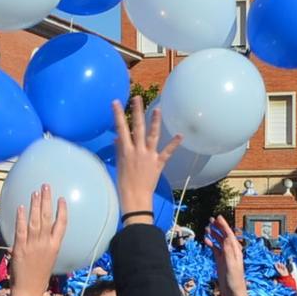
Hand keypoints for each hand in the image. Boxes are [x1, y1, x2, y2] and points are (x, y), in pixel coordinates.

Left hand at [7, 186, 66, 295]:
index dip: (62, 210)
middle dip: (47, 200)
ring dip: (35, 205)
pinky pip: (21, 230)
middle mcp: (46, 243)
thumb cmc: (38, 278)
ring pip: (35, 220)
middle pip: (48, 218)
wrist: (29, 291)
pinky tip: (21, 207)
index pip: (62, 224)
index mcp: (55, 247)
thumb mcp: (48, 260)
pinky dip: (21, 218)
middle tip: (46, 186)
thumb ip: (46, 246)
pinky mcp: (20, 248)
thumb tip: (41, 235)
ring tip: (35, 192)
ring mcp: (33, 245)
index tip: (62, 199)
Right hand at [110, 96, 180, 217]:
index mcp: (126, 150)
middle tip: (137, 98)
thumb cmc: (124, 183)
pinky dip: (173, 144)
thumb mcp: (119, 165)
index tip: (116, 102)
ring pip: (152, 136)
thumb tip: (118, 138)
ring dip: (155, 122)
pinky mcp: (158, 163)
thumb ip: (119, 150)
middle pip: (137, 127)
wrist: (135, 197)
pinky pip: (167, 152)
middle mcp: (137, 150)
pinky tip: (180, 135)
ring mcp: (148, 156)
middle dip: (136, 111)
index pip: (120, 129)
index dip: (117, 115)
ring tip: (157, 109)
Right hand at [206, 216, 249, 295]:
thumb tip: (226, 237)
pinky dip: (211, 244)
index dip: (224, 225)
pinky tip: (206, 240)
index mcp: (235, 250)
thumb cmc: (234, 280)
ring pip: (219, 242)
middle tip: (211, 219)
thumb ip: (228, 251)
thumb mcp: (231, 265)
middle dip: (218, 227)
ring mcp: (225, 256)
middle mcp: (231, 251)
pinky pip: (215, 249)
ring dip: (214, 234)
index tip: (218, 217)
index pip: (229, 234)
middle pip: (224, 236)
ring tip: (207, 227)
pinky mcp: (221, 262)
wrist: (233, 292)